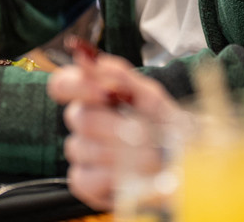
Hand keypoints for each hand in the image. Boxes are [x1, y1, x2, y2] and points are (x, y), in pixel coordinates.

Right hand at [48, 52, 181, 210]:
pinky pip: (83, 178)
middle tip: (142, 131)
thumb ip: (120, 75)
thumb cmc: (164, 123)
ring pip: (82, 148)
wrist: (181, 159)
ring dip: (120, 152)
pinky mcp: (84, 182)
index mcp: (95, 94)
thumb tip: (92, 60)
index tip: (105, 93)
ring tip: (147, 155)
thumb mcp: (149, 94)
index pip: (62, 83)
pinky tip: (129, 174)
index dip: (77, 86)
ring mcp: (81, 151)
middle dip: (114, 124)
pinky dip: (111, 177)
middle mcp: (84, 121)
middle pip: (78, 117)